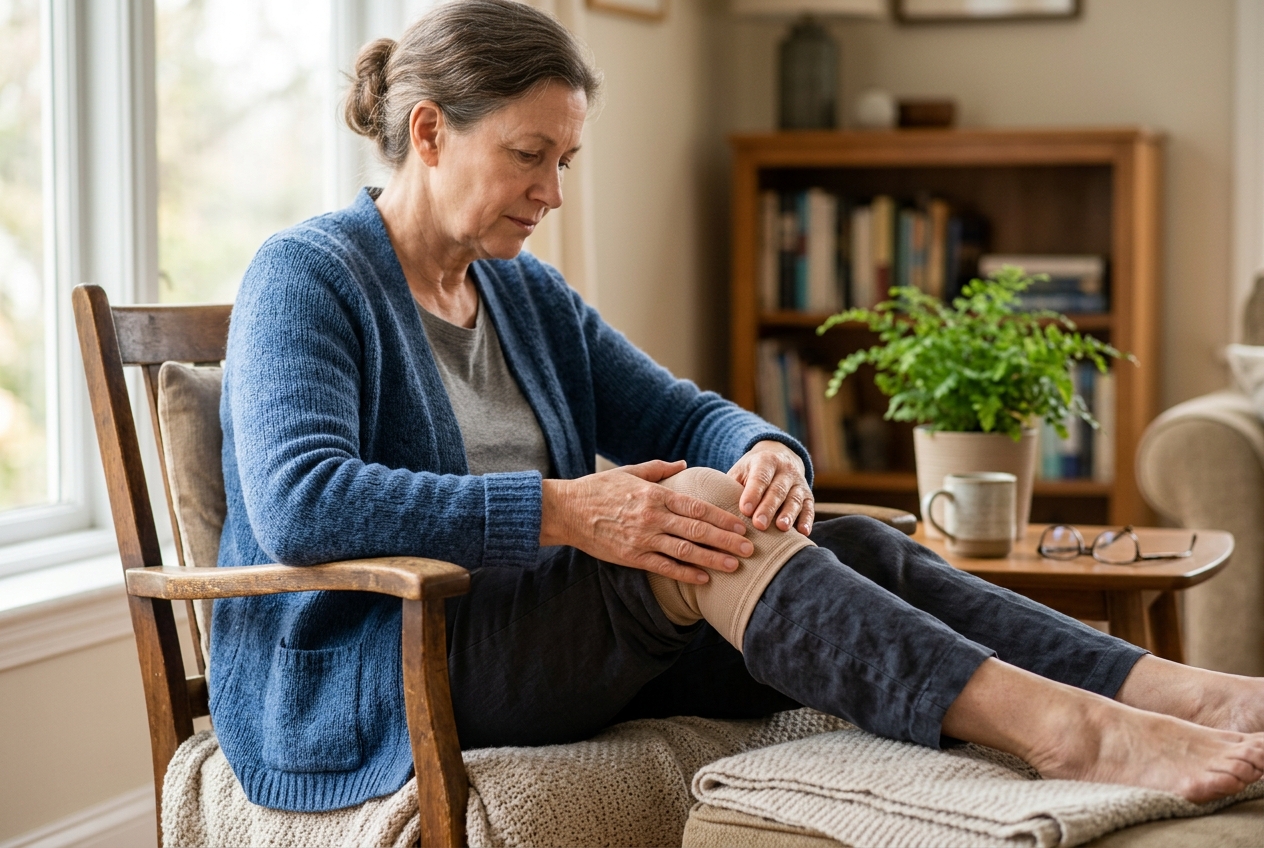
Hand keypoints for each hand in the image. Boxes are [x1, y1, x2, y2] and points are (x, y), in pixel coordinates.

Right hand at [540, 459, 752, 583]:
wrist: (566, 511)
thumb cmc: (598, 489)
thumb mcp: (629, 472)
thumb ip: (658, 469)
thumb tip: (683, 464)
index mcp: (655, 495)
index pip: (697, 507)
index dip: (723, 517)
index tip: (742, 524)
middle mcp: (653, 517)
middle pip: (698, 530)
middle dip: (727, 540)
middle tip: (750, 548)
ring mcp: (643, 538)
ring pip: (686, 550)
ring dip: (713, 558)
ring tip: (735, 565)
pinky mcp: (631, 557)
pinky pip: (664, 567)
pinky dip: (686, 573)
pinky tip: (704, 578)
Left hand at [727, 440, 812, 533]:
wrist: (779, 457)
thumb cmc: (751, 472)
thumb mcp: (740, 471)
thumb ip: (731, 487)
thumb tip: (713, 509)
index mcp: (765, 461)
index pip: (760, 477)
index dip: (753, 493)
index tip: (744, 510)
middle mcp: (785, 470)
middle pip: (778, 490)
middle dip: (769, 508)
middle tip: (759, 524)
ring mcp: (799, 482)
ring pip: (795, 499)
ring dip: (789, 514)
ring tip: (781, 528)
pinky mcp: (808, 495)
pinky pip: (809, 508)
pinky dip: (807, 520)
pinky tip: (802, 532)